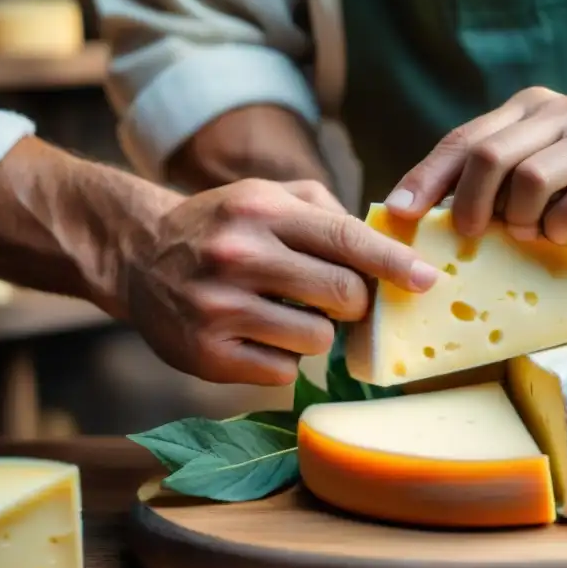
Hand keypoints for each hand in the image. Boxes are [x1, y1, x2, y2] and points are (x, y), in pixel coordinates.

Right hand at [117, 179, 438, 385]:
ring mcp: (219, 308)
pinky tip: (259, 335)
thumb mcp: (269, 196)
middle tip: (344, 298)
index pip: (345, 238)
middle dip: (357, 302)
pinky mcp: (205, 354)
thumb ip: (328, 214)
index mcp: (262, 210)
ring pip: (316, 338)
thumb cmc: (223, 224)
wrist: (138, 253)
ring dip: (317, 332)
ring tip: (288, 314)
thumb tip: (389, 245)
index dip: (394, 262)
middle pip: (342, 293)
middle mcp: (239, 256)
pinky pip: (284, 372)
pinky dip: (283, 358)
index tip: (428, 279)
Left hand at [385, 88, 566, 252]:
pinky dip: (561, 230)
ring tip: (537, 234)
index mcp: (539, 108)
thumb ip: (506, 178)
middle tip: (471, 236)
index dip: (428, 176)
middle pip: (490, 156)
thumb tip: (435, 215)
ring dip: (522, 221)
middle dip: (470, 205)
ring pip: (529, 181)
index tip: (398, 210)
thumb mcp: (555, 172)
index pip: (468, 138)